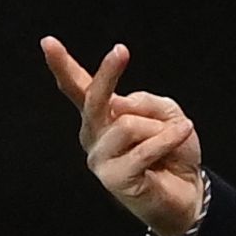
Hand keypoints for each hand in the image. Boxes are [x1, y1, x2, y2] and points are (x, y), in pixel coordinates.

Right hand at [41, 37, 202, 235]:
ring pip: (128, 124)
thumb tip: (122, 106)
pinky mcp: (113, 178)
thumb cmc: (175, 152)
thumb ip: (145, 102)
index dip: (63, 65)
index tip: (47, 41)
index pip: (80, 89)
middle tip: (120, 50)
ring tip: (173, 139)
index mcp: (103, 117)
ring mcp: (100, 158)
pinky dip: (168, 139)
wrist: (189, 194)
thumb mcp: (167, 115)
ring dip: (160, 128)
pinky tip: (183, 135)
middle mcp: (94, 136)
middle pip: (93, 98)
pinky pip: (144, 148)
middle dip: (107, 74)